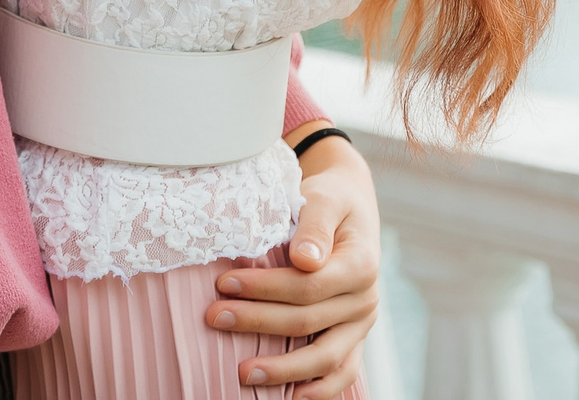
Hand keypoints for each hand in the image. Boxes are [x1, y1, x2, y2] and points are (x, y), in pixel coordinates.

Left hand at [210, 130, 379, 395]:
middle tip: (212, 317)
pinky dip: (320, 391)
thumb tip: (305, 260)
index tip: (223, 283)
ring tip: (242, 373)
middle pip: (307, 321)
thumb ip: (314, 224)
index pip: (308, 285)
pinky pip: (342, 373)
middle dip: (257, 322)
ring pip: (325, 357)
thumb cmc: (330, 200)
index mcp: (361, 264)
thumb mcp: (325, 198)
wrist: (349, 208)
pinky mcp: (353, 338)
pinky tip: (291, 398)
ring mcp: (361, 324)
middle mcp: (365, 299)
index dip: (265, 289)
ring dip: (283, 370)